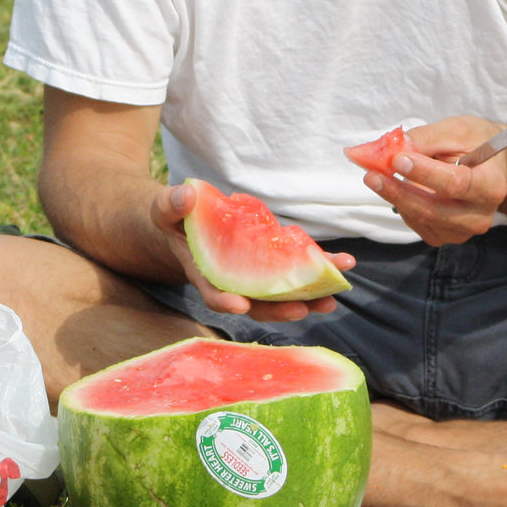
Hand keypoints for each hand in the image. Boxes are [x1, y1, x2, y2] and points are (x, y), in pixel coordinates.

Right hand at [151, 182, 355, 322]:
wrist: (189, 222)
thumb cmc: (175, 217)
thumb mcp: (166, 209)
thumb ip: (172, 205)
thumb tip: (187, 197)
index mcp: (203, 272)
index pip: (213, 293)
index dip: (226, 302)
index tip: (241, 307)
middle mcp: (231, 281)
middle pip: (256, 304)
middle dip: (279, 309)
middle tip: (303, 309)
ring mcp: (253, 274)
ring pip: (280, 294)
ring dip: (307, 297)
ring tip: (332, 298)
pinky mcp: (270, 262)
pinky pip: (295, 269)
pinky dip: (317, 269)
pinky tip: (340, 265)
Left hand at [362, 116, 506, 246]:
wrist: (488, 165)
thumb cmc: (475, 142)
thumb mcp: (456, 130)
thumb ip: (426, 138)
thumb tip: (393, 148)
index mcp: (491, 186)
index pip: (456, 184)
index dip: (425, 173)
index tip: (397, 159)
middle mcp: (479, 216)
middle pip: (433, 210)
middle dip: (399, 191)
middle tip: (371, 174)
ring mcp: (461, 231)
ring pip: (419, 217)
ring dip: (395, 195)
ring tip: (378, 173)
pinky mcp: (443, 236)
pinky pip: (414, 222)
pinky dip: (400, 203)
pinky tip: (397, 186)